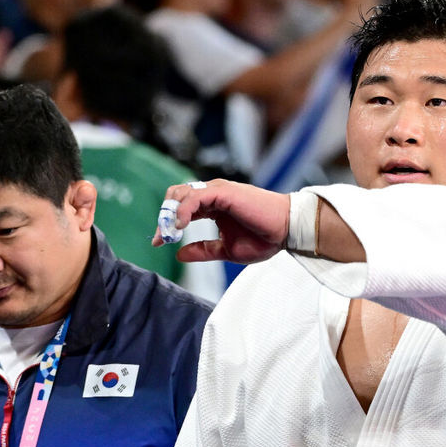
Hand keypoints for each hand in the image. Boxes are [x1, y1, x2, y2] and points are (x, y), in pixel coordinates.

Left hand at [154, 179, 290, 264]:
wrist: (286, 231)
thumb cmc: (264, 239)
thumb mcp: (226, 250)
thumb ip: (203, 251)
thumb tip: (178, 255)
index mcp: (213, 206)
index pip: (182, 209)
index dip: (167, 224)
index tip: (159, 241)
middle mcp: (212, 194)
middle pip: (176, 197)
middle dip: (164, 217)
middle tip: (161, 237)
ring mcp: (217, 190)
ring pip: (181, 194)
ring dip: (170, 214)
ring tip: (169, 233)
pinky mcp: (223, 192)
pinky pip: (194, 197)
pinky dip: (183, 211)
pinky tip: (180, 227)